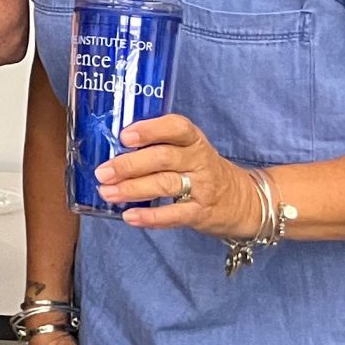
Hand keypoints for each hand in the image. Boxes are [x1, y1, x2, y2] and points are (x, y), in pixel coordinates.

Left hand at [98, 114, 260, 237]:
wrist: (241, 200)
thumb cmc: (199, 169)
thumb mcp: (186, 150)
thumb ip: (156, 146)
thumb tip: (110, 150)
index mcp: (193, 140)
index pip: (177, 127)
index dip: (151, 130)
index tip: (124, 136)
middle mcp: (199, 160)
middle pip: (163, 158)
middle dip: (129, 165)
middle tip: (103, 172)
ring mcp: (202, 187)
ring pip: (165, 184)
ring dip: (132, 189)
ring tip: (107, 192)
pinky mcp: (201, 212)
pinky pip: (175, 215)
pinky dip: (150, 217)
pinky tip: (129, 216)